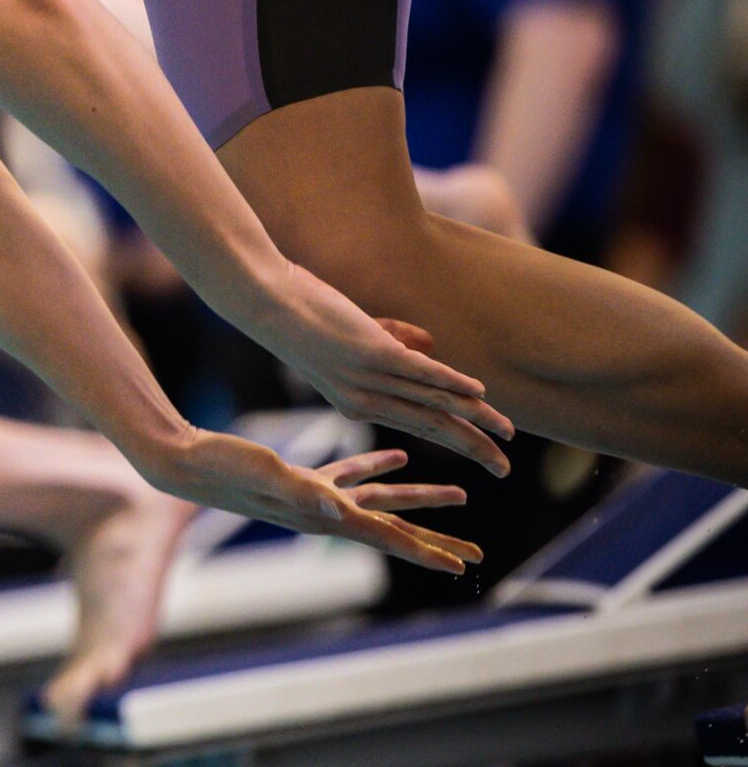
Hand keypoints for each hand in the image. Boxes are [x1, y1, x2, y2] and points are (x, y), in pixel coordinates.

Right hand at [153, 435, 479, 573]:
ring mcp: (316, 498)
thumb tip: (341, 511)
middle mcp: (325, 513)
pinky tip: (399, 459)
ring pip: (380, 502)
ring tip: (460, 497)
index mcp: (324, 515)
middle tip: (477, 554)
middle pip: (393, 530)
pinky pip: (352, 475)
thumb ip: (304, 492)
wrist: (187, 462)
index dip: (425, 552)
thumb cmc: (223, 466)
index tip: (463, 567)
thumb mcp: (267, 473)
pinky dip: (377, 468)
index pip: (385, 538)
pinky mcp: (304, 479)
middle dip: (436, 540)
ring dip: (418, 500)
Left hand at [243, 262, 513, 474]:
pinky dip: (451, 383)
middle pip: (430, 428)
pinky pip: (419, 373)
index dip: (454, 439)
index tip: (484, 455)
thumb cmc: (306, 314)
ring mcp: (367, 377)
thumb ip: (392, 342)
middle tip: (503, 469)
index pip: (417, 425)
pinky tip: (478, 393)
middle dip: (470, 448)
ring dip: (472, 418)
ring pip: (431, 404)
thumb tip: (429, 344)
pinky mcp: (368, 353)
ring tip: (504, 433)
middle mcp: (363, 399)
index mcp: (356, 402)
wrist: (266, 301)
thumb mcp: (353, 337)